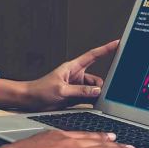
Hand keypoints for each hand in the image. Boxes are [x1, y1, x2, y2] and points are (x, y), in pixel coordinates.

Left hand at [0, 41, 119, 111]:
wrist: (31, 100)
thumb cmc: (40, 90)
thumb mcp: (61, 90)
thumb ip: (80, 91)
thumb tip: (97, 90)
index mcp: (73, 67)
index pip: (93, 55)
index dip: (106, 49)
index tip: (117, 43)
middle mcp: (76, 75)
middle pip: (96, 78)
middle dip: (100, 85)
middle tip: (99, 93)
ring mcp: (77, 86)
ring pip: (94, 89)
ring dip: (95, 95)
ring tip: (90, 101)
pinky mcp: (75, 96)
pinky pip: (89, 97)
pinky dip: (92, 100)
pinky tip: (93, 105)